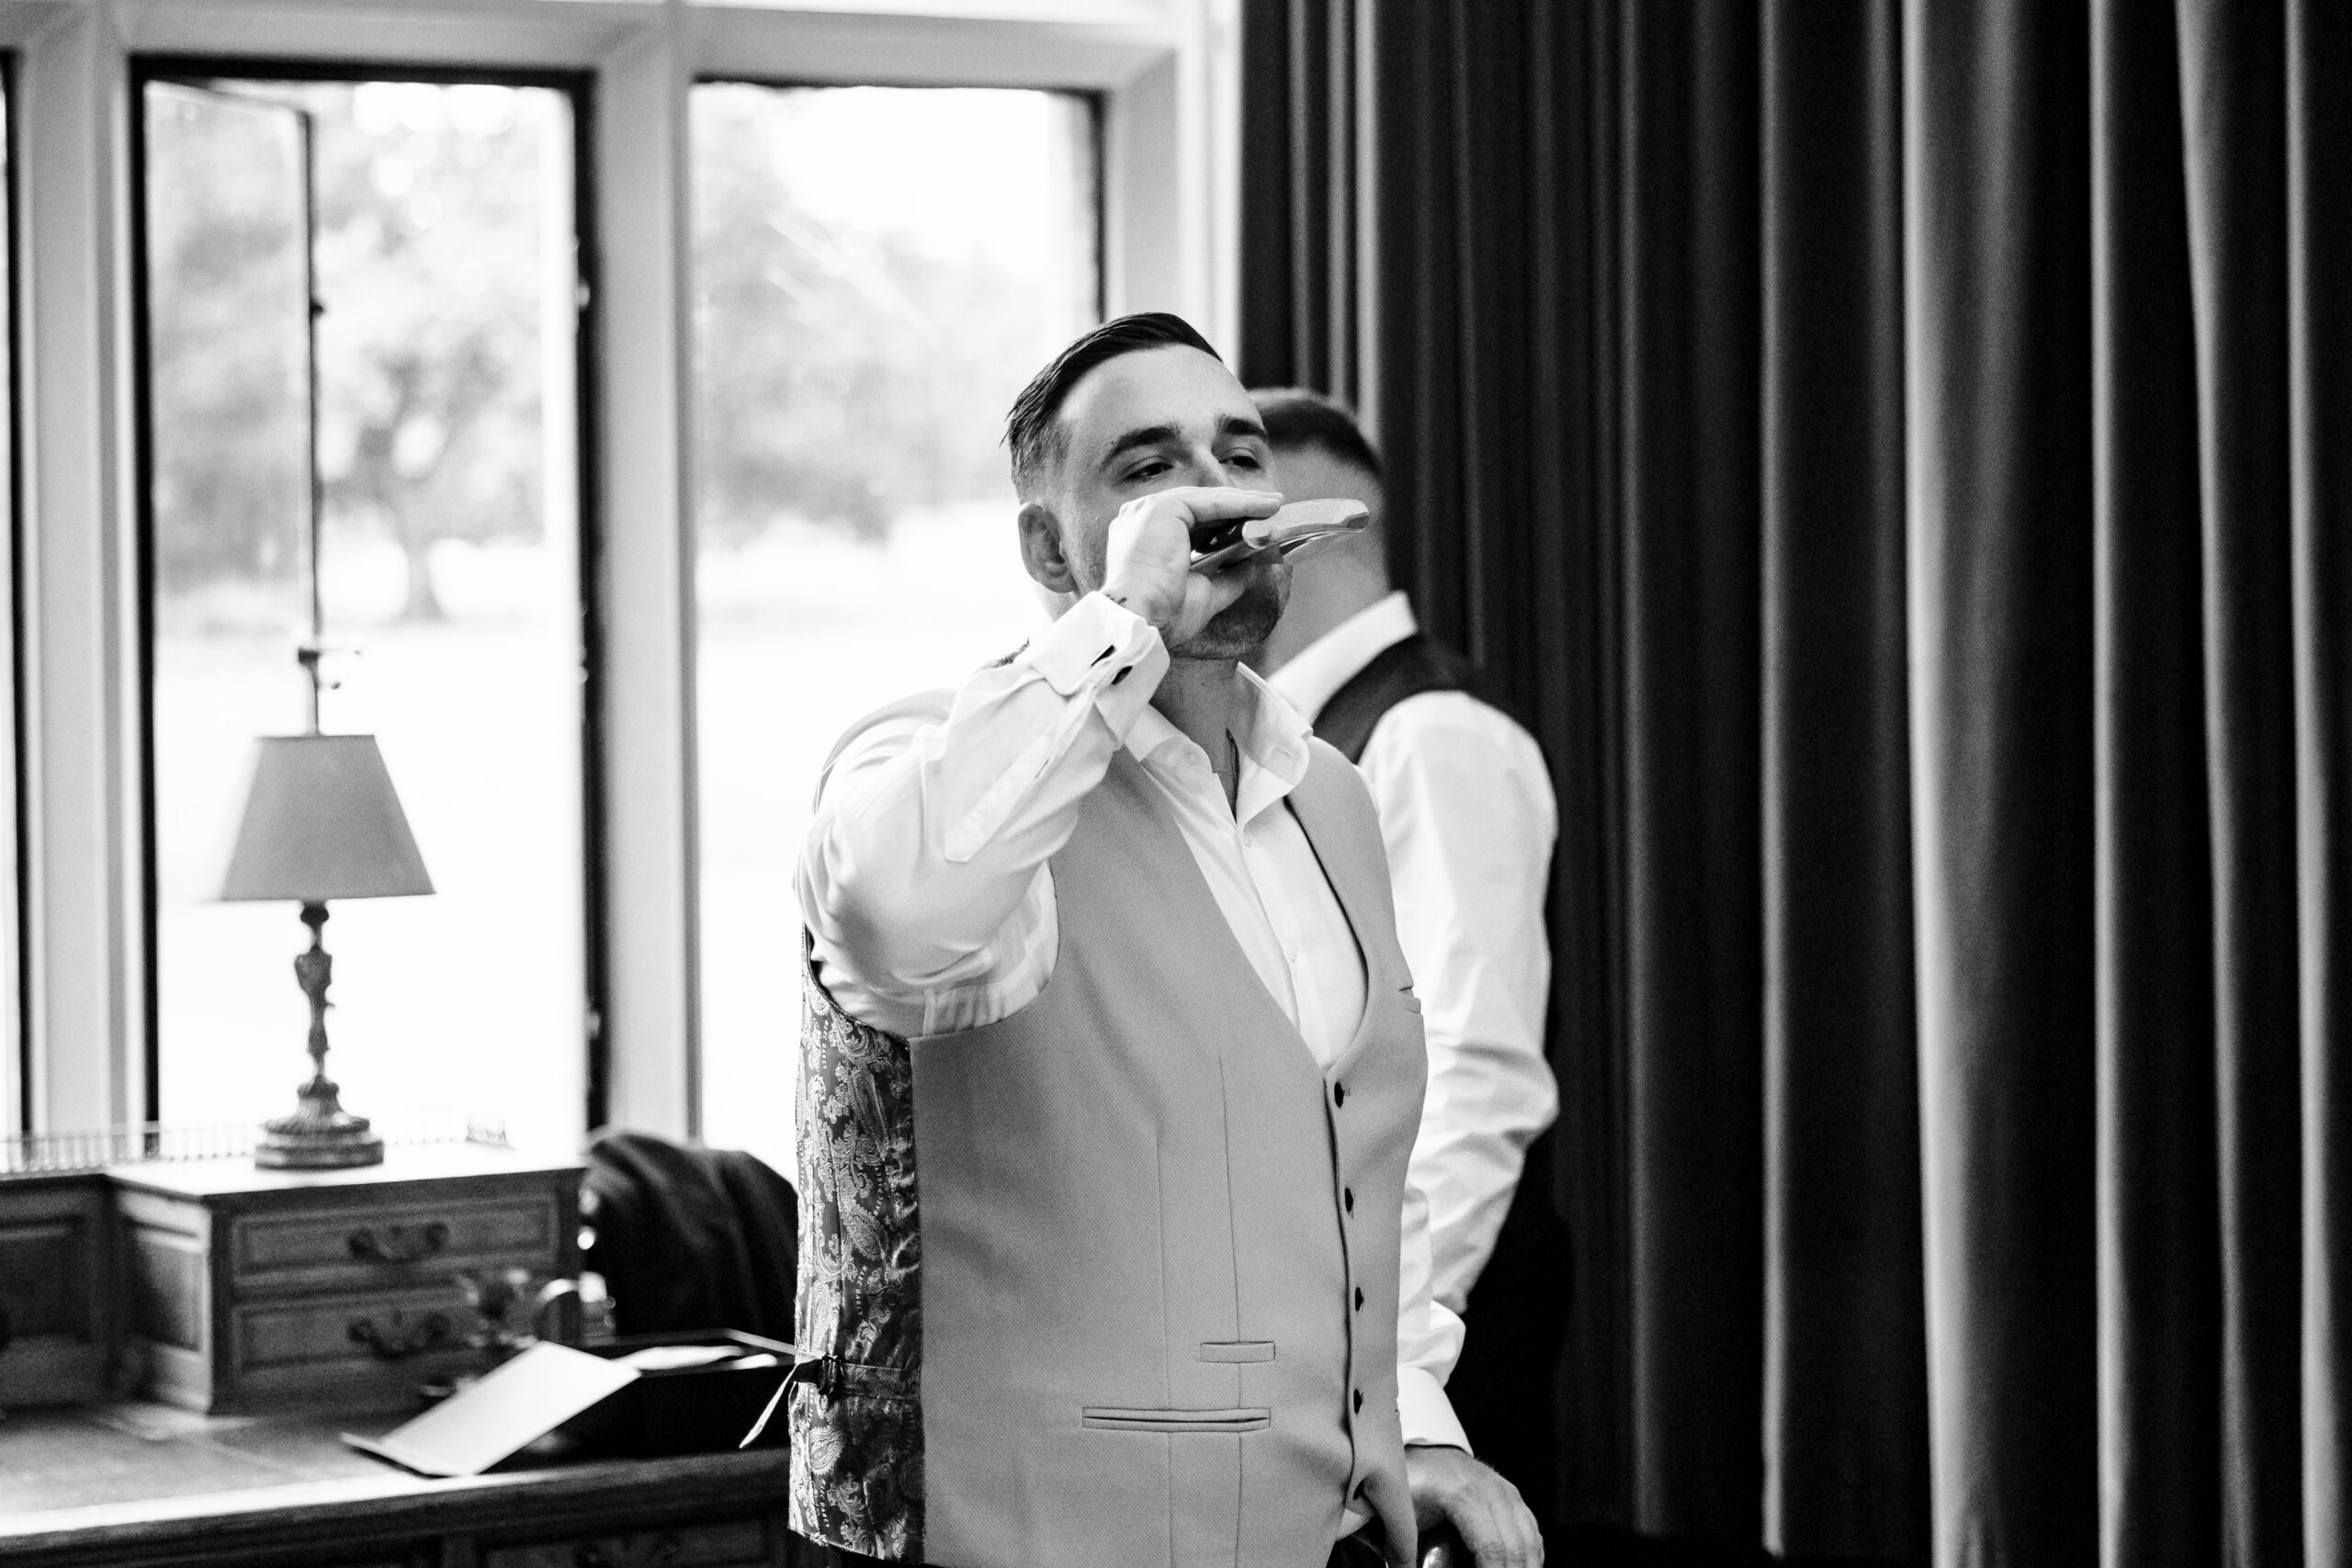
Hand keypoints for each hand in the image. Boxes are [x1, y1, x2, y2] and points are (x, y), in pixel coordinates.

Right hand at [1099, 485, 1280, 644]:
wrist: (1142, 621)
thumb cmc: (1162, 616)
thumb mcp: (1204, 593)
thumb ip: (1227, 576)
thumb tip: (1250, 561)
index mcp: (1143, 539)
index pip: (1190, 523)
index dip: (1225, 522)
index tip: (1254, 524)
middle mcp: (1141, 519)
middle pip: (1200, 507)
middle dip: (1239, 508)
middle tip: (1272, 509)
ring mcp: (1148, 509)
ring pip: (1207, 501)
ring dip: (1245, 503)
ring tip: (1275, 505)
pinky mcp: (1162, 507)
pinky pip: (1211, 502)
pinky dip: (1241, 504)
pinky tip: (1265, 507)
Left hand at [1405, 1446, 1542, 1567]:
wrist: (1428, 1455)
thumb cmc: (1414, 1484)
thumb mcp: (1404, 1512)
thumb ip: (1404, 1545)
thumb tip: (1404, 1567)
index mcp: (1463, 1495)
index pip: (1491, 1546)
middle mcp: (1492, 1492)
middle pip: (1516, 1548)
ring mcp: (1507, 1493)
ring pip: (1530, 1542)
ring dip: (1525, 1567)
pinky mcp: (1514, 1499)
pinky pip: (1531, 1534)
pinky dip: (1531, 1557)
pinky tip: (1521, 1567)